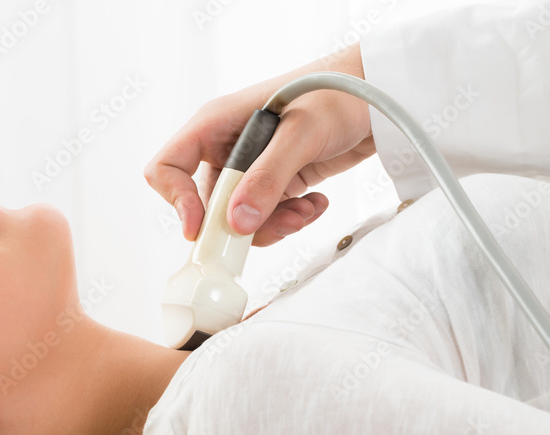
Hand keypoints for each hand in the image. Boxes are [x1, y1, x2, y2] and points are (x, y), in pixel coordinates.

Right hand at [144, 44, 375, 246]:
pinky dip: (290, 219)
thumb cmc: (340, 92)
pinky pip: (267, 216)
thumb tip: (237, 223)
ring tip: (305, 212)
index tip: (200, 228)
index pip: (167, 167)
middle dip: (237, 224)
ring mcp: (251, 166)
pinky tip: (316, 204)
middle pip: (206, 204)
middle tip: (274, 226)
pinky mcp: (275, 181)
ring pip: (238, 217)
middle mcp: (227, 146)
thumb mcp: (301, 134)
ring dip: (271, 225)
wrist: (382, 93)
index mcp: (216, 124)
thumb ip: (268, 178)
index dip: (176, 201)